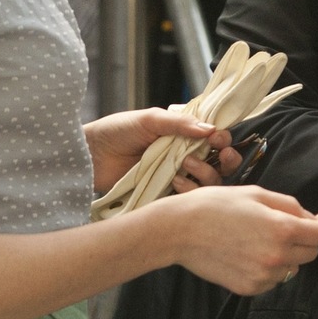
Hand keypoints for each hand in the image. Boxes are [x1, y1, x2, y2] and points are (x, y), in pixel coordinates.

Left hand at [83, 108, 238, 194]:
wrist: (90, 156)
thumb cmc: (116, 131)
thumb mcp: (149, 119)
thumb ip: (180, 123)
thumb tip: (210, 128)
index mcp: (183, 134)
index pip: (215, 138)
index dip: (223, 138)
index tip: (218, 138)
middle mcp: (185, 155)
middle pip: (221, 162)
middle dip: (227, 159)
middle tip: (220, 153)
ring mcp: (177, 176)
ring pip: (210, 182)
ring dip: (206, 173)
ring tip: (186, 165)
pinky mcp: (166, 195)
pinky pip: (190, 199)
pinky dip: (189, 191)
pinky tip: (175, 182)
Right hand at [158, 185, 317, 294]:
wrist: (180, 230)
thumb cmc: (217, 205)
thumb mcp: (257, 194)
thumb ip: (290, 206)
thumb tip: (311, 219)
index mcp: (283, 229)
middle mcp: (277, 256)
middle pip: (310, 254)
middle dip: (303, 240)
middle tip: (284, 227)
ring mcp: (263, 276)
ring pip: (291, 268)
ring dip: (285, 256)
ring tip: (258, 240)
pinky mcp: (249, 288)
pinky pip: (271, 280)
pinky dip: (267, 269)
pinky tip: (247, 254)